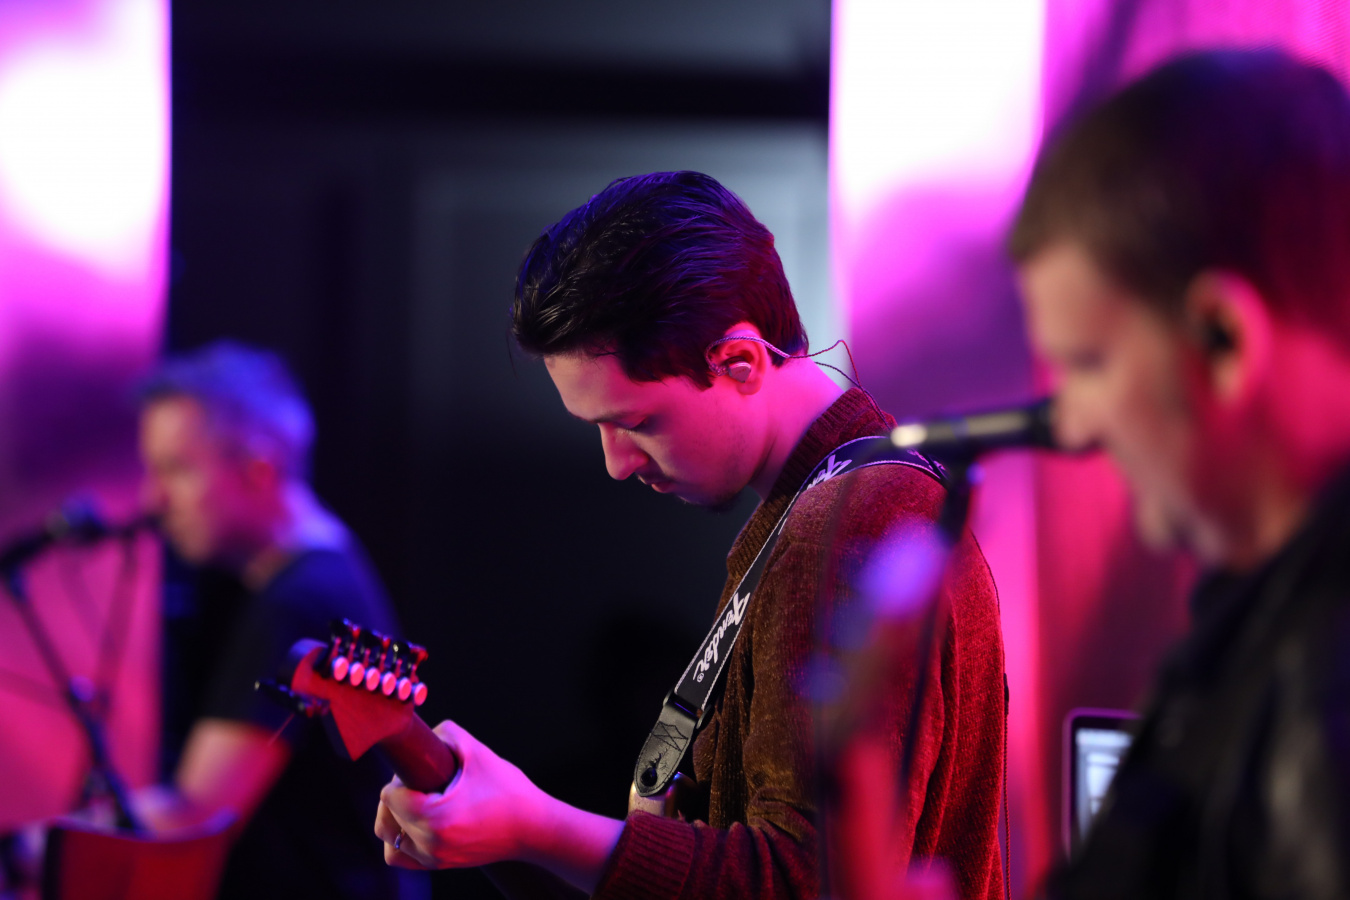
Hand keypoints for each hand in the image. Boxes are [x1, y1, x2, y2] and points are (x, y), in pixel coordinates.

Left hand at [374, 719, 548, 870]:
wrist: (533, 826)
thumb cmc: (508, 790)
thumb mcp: (478, 753)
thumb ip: (447, 733)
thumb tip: (423, 734)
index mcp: (435, 818)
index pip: (390, 796)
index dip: (403, 776)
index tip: (425, 770)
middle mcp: (430, 844)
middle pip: (385, 816)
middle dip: (398, 794)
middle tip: (422, 781)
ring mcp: (434, 858)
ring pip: (389, 837)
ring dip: (394, 817)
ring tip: (417, 802)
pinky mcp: (439, 865)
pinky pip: (400, 856)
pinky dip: (400, 839)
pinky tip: (417, 822)